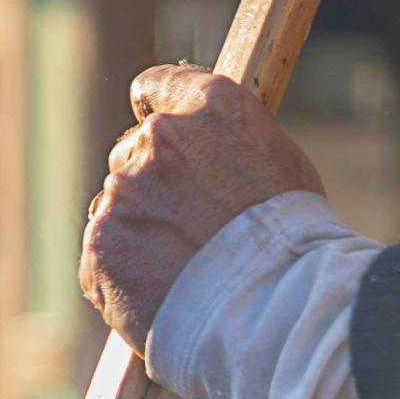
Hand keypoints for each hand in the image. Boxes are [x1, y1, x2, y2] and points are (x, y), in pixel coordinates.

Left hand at [80, 64, 324, 347]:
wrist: (278, 313)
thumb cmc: (298, 246)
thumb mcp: (281, 171)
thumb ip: (228, 150)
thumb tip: (207, 161)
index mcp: (212, 106)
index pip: (158, 86)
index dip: (159, 113)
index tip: (165, 138)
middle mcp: (159, 137)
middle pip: (134, 153)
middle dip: (155, 186)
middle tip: (192, 229)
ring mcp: (123, 191)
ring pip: (120, 208)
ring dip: (142, 231)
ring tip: (188, 273)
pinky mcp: (101, 244)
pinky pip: (104, 257)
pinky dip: (125, 275)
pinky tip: (165, 295)